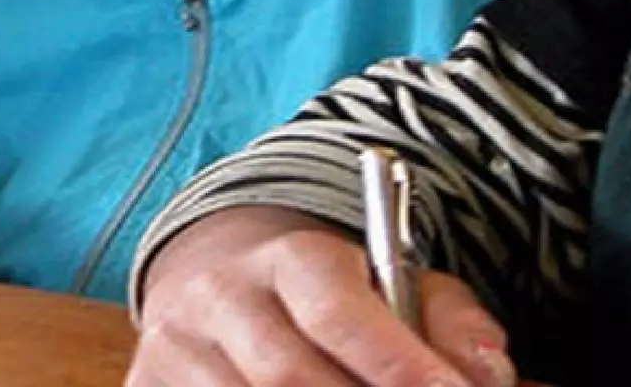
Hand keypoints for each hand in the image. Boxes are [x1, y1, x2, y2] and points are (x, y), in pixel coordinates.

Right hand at [128, 206, 517, 386]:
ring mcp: (175, 346)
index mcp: (289, 256)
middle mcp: (220, 294)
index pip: (337, 311)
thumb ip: (449, 323)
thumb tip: (484, 376)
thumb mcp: (395, 285)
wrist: (216, 276)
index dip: (396, 365)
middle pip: (288, 378)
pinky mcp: (145, 384)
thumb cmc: (329, 296)